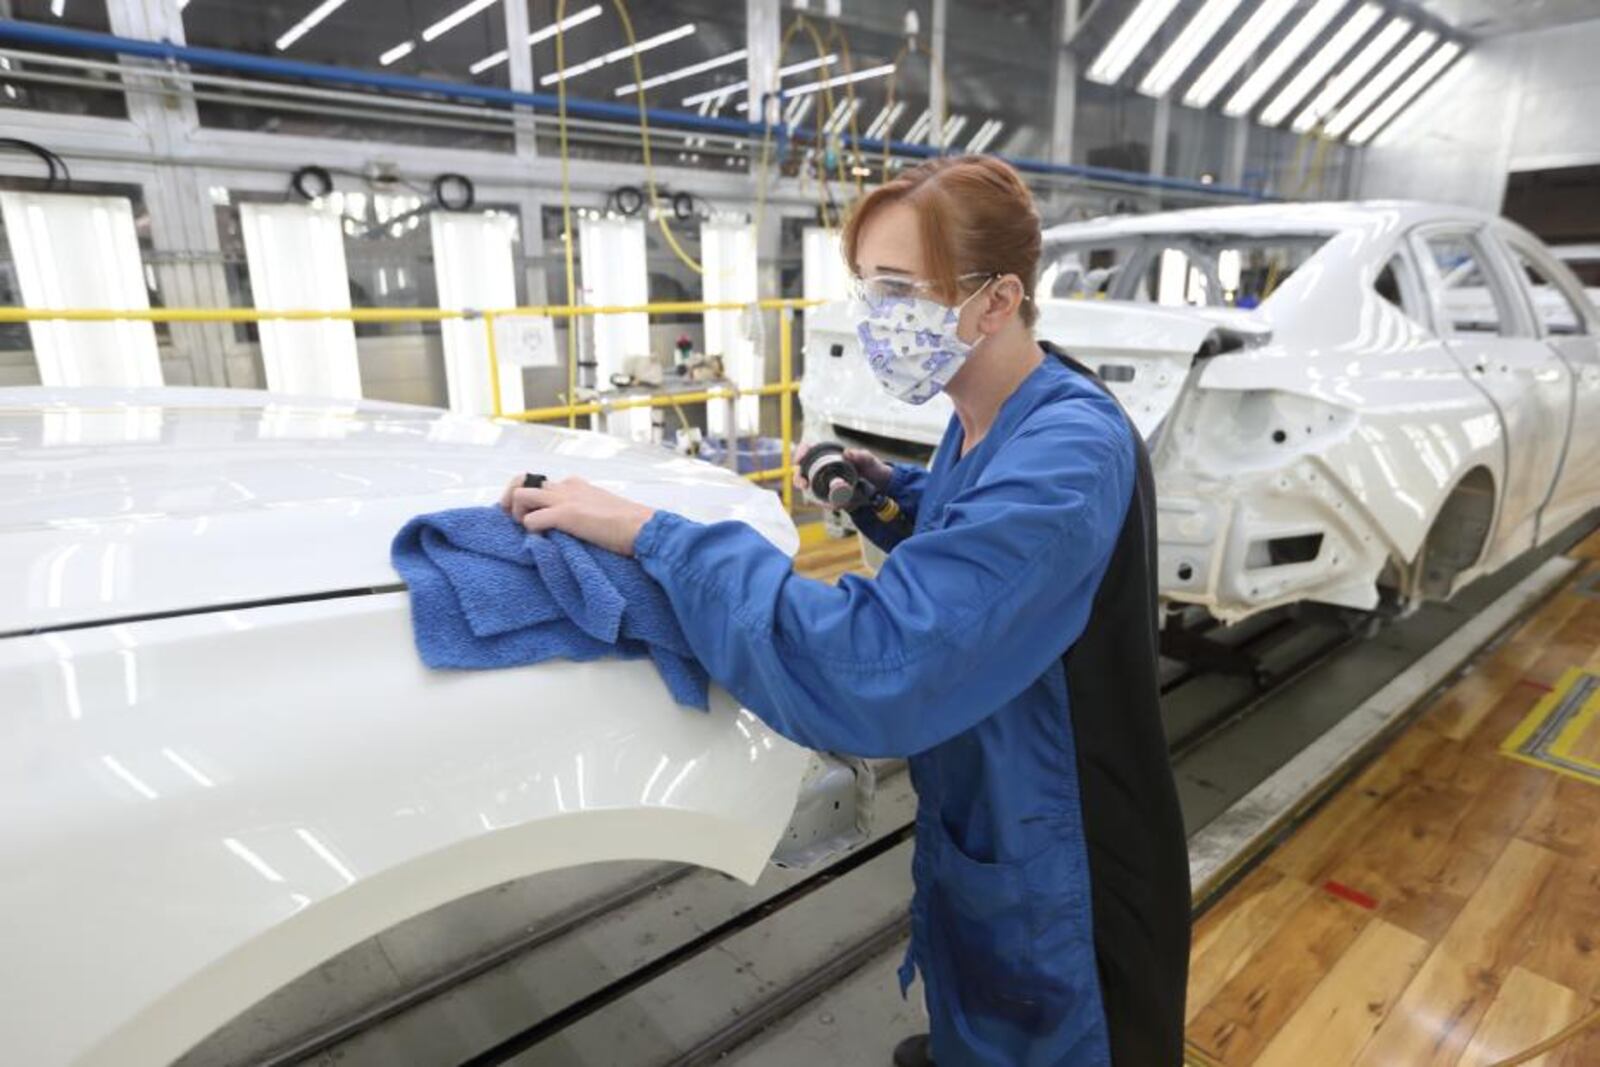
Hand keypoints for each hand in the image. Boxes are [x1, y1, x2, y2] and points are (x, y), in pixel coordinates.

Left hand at [501, 475, 656, 556]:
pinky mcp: (566, 515)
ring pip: (520, 494)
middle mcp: (566, 487)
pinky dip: (531, 531)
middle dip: (513, 500)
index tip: (530, 515)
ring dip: (518, 513)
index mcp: (575, 484)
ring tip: (530, 530)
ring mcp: (565, 499)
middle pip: (523, 481)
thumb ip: (584, 510)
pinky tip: (543, 540)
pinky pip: (532, 520)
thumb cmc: (628, 525)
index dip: (529, 498)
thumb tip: (576, 526)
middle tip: (517, 520)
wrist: (643, 528)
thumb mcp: (601, 510)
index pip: (540, 483)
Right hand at [791, 444, 893, 509]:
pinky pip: (821, 499)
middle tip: (804, 484)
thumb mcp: (870, 461)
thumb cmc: (873, 469)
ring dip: (811, 494)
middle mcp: (824, 467)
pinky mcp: (829, 495)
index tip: (799, 460)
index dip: (801, 452)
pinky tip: (833, 505)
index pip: (809, 448)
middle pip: (803, 470)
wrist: (880, 488)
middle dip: (799, 477)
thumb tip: (847, 452)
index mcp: (831, 453)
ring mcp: (825, 482)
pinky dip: (825, 503)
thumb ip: (861, 456)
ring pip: (809, 487)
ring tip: (825, 499)